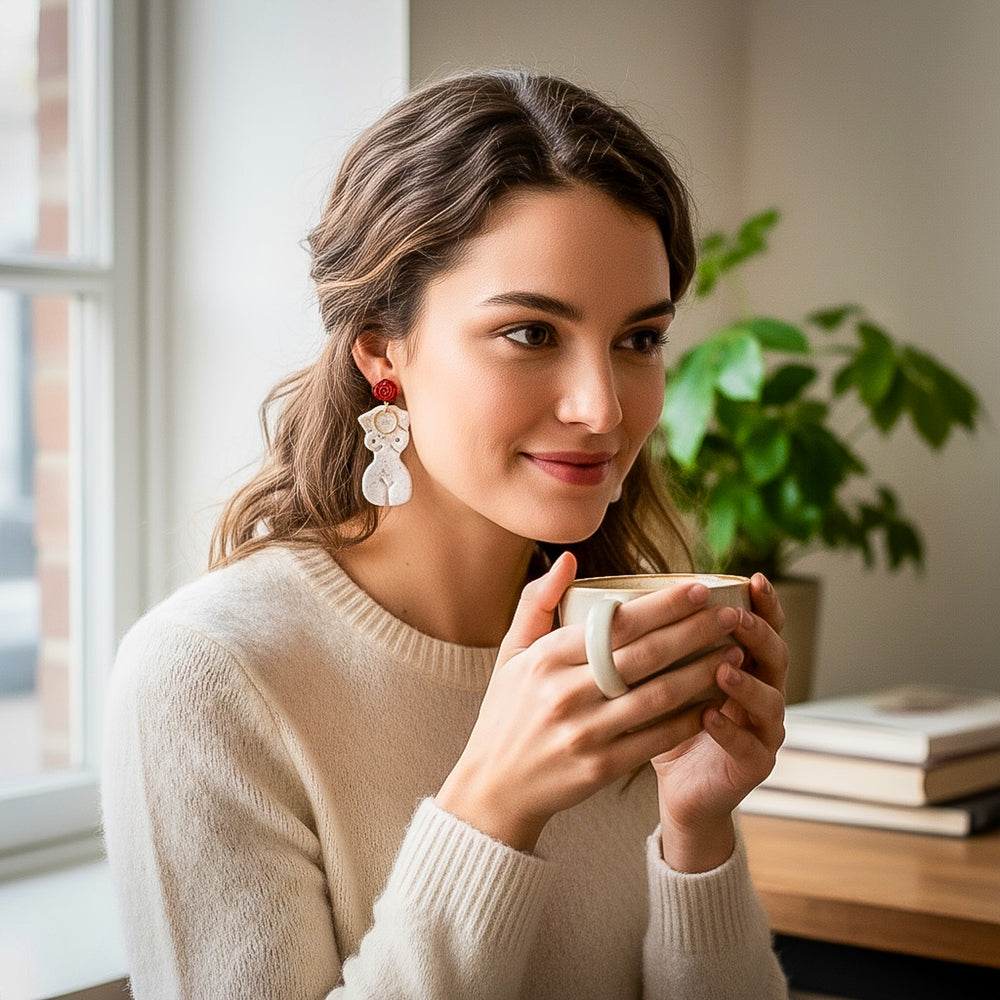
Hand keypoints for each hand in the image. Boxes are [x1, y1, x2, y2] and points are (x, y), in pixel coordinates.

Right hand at [436, 554, 751, 851]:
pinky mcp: (600, 768)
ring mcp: (583, 733)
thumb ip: (537, 602)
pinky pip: (656, 738)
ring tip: (733, 653)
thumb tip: (568, 558)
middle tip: (731, 614)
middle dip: (695, 630)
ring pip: (657, 696)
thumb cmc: (507, 712)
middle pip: (644, 655)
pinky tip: (714, 701)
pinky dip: (689, 718)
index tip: (698, 588)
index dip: (663, 605)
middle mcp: (564, 693)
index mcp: (545, 659)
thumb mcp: (510, 653)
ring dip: (702, 672)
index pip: (615, 624)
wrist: (494, 788)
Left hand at [650, 574, 787, 871]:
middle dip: (757, 634)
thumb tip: (621, 597)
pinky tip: (709, 717)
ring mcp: (764, 730)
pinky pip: (750, 746)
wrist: (680, 788)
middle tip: (734, 618)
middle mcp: (763, 692)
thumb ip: (658, 643)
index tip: (754, 579)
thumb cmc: (669, 723)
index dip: (764, 604)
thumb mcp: (662, 678)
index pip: (763, 627)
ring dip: (746, 682)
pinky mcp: (755, 765)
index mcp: (745, 664)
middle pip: (775, 656)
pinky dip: (730, 730)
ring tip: (722, 668)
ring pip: (771, 700)